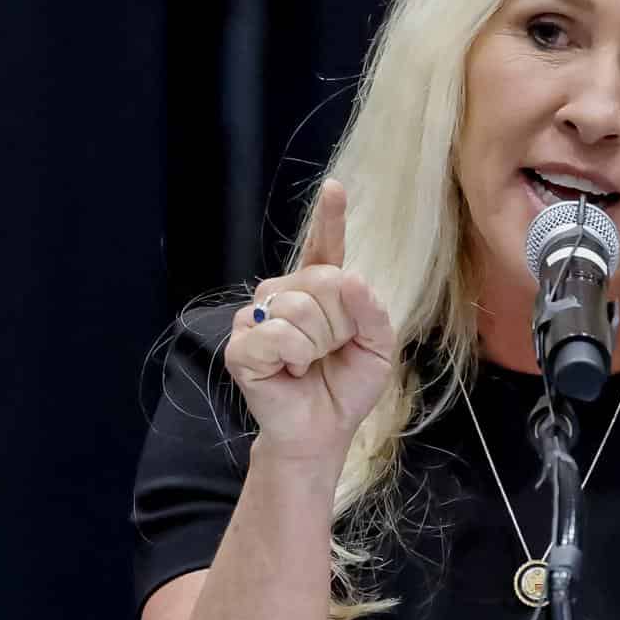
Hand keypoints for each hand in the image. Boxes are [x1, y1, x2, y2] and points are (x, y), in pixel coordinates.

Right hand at [224, 179, 396, 465]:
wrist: (322, 431)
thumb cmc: (345, 387)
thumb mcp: (378, 348)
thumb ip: (373, 313)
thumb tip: (354, 281)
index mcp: (318, 290)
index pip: (323, 246)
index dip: (329, 217)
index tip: (334, 188)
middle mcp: (283, 293)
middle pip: (323, 282)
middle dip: (340, 325)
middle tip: (330, 352)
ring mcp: (256, 316)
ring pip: (300, 308)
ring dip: (317, 345)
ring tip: (310, 363)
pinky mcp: (240, 344)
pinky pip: (277, 334)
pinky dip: (295, 357)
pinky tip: (291, 371)